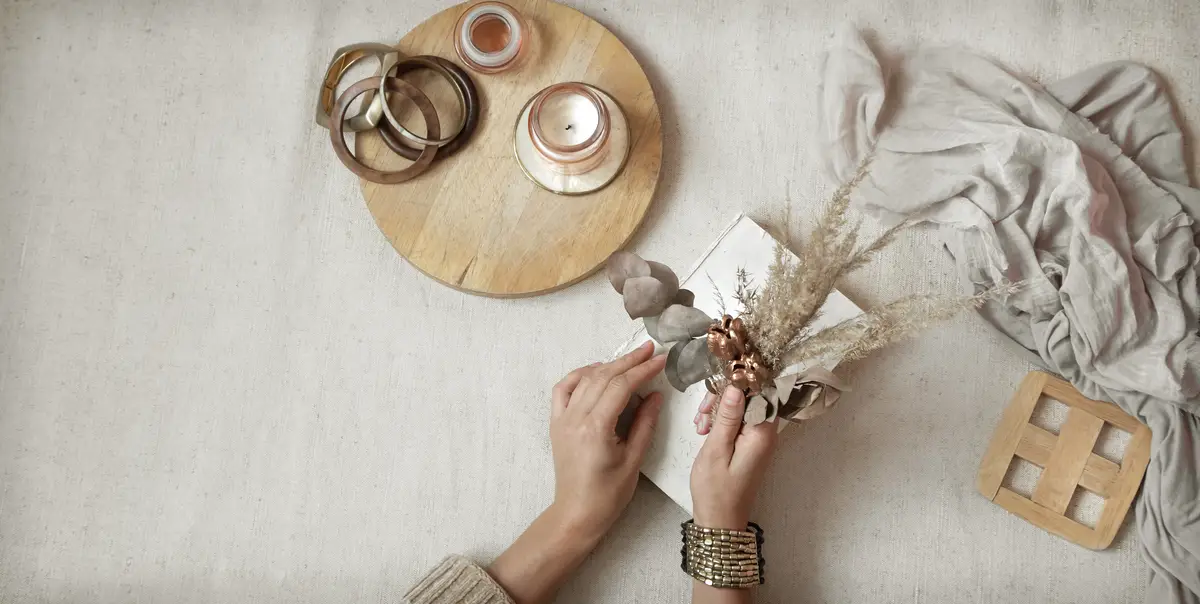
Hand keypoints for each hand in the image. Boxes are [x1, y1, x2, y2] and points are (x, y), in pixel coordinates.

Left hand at [549, 340, 666, 537]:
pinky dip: (580, 375)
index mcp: (596, 428)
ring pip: (584, 379)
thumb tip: (655, 394)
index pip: (621, 386)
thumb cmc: (608, 494)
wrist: (577, 513)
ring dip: (608, 365)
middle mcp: (575, 418)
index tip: (660, 359)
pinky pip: (564, 389)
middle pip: (603, 377)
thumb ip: (645, 424)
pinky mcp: (557, 423)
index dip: (642, 370)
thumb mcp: (634, 460)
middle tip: (650, 350)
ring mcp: (562, 419)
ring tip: (630, 359)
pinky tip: (596, 371)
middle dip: (629, 361)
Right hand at [690, 386, 777, 529]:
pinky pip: (738, 422)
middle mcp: (766, 434)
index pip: (760, 392)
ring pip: (740, 408)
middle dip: (723, 399)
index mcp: (762, 434)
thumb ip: (727, 417)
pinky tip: (705, 431)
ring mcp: (758, 440)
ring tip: (700, 426)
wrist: (719, 521)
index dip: (739, 383)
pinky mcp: (750, 445)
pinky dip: (720, 422)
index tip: (716, 387)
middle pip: (750, 398)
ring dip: (718, 411)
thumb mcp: (716, 450)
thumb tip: (736, 386)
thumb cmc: (716, 490)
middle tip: (702, 414)